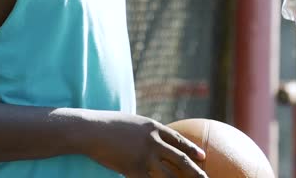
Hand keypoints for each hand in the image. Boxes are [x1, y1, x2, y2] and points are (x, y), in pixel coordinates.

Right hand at [85, 112, 207, 177]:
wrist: (93, 130)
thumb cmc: (109, 125)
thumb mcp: (132, 123)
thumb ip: (145, 130)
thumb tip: (152, 135)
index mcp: (154, 128)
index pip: (178, 140)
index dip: (192, 149)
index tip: (202, 156)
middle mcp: (154, 142)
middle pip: (180, 159)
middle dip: (195, 170)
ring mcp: (145, 157)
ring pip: (169, 174)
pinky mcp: (134, 169)